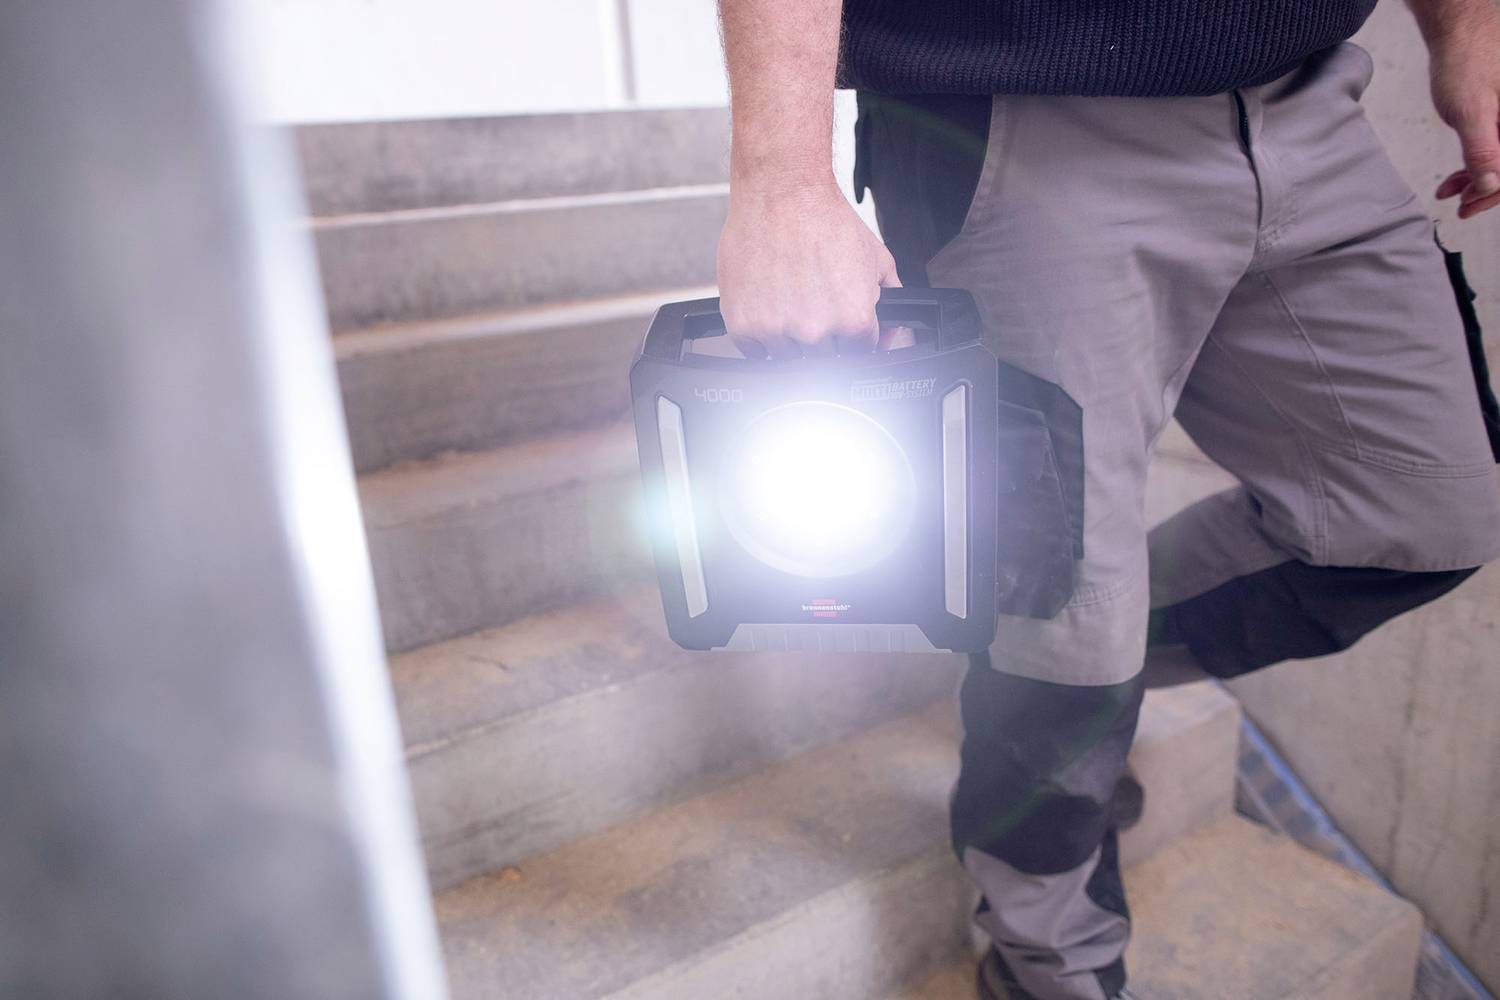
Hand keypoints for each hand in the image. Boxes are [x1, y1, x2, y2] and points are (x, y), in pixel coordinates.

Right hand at [716, 173, 899, 358]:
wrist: (781, 192)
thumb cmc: (824, 219)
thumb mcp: (877, 258)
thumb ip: (889, 299)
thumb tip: (893, 328)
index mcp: (853, 320)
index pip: (860, 354)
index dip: (852, 339)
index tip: (842, 325)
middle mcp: (815, 331)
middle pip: (823, 360)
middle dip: (822, 338)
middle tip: (812, 303)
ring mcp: (776, 331)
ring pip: (788, 359)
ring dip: (790, 339)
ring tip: (789, 299)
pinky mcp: (743, 325)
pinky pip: (753, 352)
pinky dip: (760, 338)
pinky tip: (768, 306)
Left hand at [1427, 14, 1499, 218]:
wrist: (1460, 27)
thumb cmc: (1466, 61)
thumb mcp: (1470, 110)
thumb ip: (1482, 149)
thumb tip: (1490, 183)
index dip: (1496, 192)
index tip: (1469, 205)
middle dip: (1487, 188)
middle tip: (1460, 206)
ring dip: (1481, 177)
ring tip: (1451, 191)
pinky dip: (1481, 160)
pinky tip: (1457, 177)